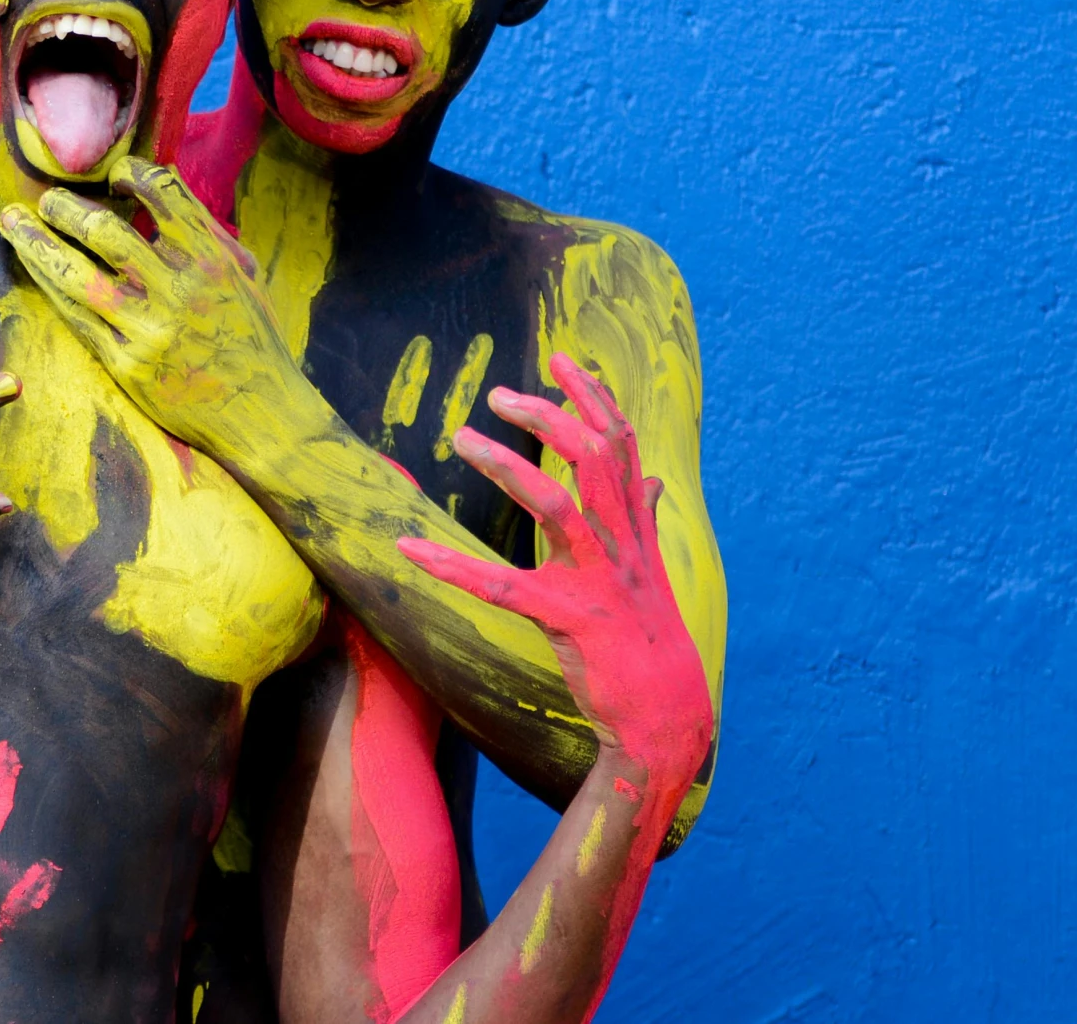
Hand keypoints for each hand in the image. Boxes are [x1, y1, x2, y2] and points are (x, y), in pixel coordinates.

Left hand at [0, 157, 321, 465]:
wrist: (259, 416)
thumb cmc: (252, 340)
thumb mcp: (242, 277)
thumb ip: (204, 233)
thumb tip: (163, 183)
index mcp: (211, 260)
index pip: (163, 194)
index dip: (131, 173)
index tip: (114, 176)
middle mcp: (177, 290)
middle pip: (104, 231)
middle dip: (65, 207)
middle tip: (47, 197)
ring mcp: (146, 329)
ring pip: (75, 274)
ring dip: (37, 243)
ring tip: (13, 221)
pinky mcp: (124, 363)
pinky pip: (75, 317)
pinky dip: (49, 286)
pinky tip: (33, 268)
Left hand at [400, 354, 712, 786]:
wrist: (667, 717)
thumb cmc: (651, 640)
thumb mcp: (653, 571)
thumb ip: (647, 519)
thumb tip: (653, 481)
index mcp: (635, 529)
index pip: (620, 445)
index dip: (593, 397)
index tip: (561, 359)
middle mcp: (621, 545)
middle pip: (590, 458)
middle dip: (547, 417)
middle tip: (498, 395)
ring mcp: (597, 582)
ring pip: (554, 505)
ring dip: (506, 467)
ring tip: (460, 440)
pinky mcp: (567, 621)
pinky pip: (501, 587)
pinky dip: (451, 565)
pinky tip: (408, 548)